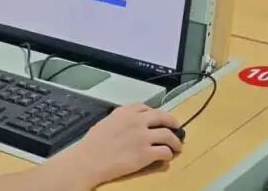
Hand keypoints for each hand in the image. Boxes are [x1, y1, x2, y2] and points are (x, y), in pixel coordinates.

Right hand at [64, 104, 181, 186]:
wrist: (90, 159)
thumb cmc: (93, 143)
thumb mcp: (107, 122)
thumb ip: (120, 119)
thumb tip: (128, 124)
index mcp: (126, 112)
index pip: (147, 108)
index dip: (156, 113)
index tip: (159, 119)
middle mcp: (137, 121)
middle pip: (162, 117)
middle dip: (172, 122)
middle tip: (177, 128)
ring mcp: (143, 137)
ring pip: (168, 135)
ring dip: (175, 141)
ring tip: (177, 146)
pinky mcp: (146, 154)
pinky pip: (164, 152)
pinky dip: (168, 154)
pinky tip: (167, 157)